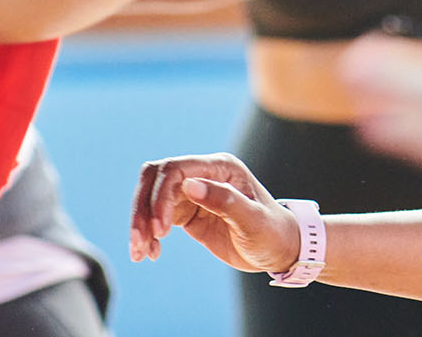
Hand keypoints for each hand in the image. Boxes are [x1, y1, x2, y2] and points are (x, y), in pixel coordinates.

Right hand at [128, 152, 299, 273]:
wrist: (280, 249)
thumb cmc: (273, 233)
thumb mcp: (253, 221)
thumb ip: (224, 201)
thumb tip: (189, 185)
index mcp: (221, 167)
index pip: (175, 170)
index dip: (160, 196)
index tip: (160, 229)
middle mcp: (204, 175)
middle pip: (156, 180)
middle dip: (143, 209)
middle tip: (141, 240)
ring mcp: (194, 193)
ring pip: (151, 199)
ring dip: (141, 224)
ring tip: (141, 253)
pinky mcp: (187, 212)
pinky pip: (157, 217)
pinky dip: (148, 234)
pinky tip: (151, 253)